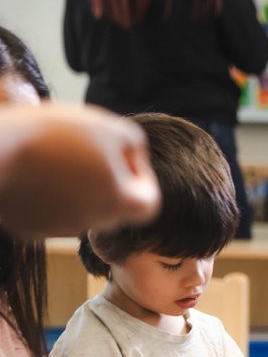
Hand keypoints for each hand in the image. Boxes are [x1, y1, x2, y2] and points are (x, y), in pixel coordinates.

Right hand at [0, 104, 159, 237]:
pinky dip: (44, 193)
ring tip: (52, 154)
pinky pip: (47, 211)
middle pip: (112, 204)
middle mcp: (91, 224)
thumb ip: (133, 144)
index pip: (148, 203)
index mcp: (118, 203)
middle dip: (105, 179)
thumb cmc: (53, 135)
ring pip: (79, 208)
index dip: (141, 178)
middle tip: (81, 149)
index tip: (119, 155)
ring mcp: (57, 229)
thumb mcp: (108, 127)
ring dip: (74, 184)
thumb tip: (133, 158)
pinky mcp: (29, 229)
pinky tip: (31, 169)